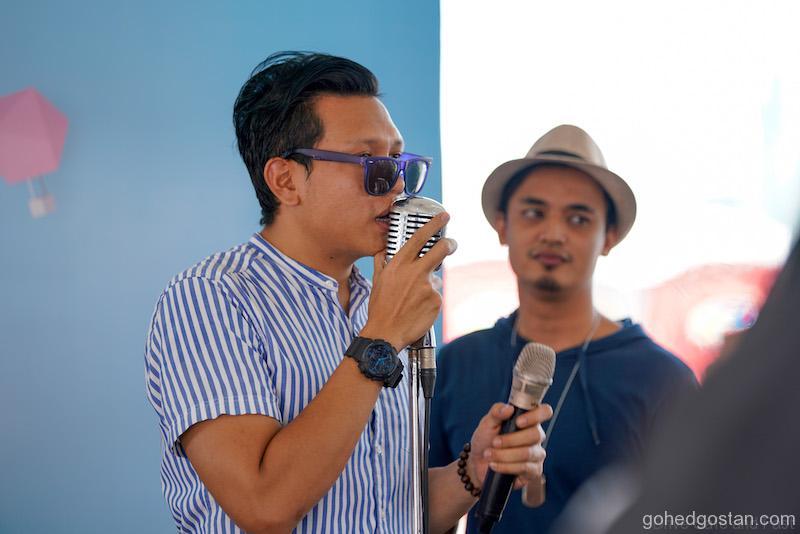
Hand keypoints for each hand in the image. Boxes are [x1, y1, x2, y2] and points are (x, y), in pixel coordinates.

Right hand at [361, 212, 456, 349]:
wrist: (385, 333)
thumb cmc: (380, 308)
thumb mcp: (377, 281)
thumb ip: (382, 263)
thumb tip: (383, 251)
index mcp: (399, 264)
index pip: (419, 238)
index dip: (434, 224)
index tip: (444, 216)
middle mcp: (414, 271)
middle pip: (440, 249)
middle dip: (449, 244)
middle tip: (452, 244)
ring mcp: (427, 285)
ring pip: (435, 278)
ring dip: (429, 286)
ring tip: (414, 301)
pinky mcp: (436, 299)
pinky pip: (436, 295)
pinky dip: (429, 301)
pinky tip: (418, 309)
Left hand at [468, 403, 552, 490]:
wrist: (478, 463)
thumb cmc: (486, 439)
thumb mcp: (487, 423)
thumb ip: (496, 412)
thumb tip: (509, 408)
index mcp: (528, 420)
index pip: (545, 412)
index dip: (536, 415)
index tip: (518, 422)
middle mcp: (536, 436)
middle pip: (536, 434)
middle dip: (511, 440)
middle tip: (494, 442)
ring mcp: (537, 454)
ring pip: (528, 453)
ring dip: (504, 454)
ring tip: (489, 455)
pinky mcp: (533, 471)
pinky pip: (524, 468)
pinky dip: (506, 466)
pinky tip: (494, 465)